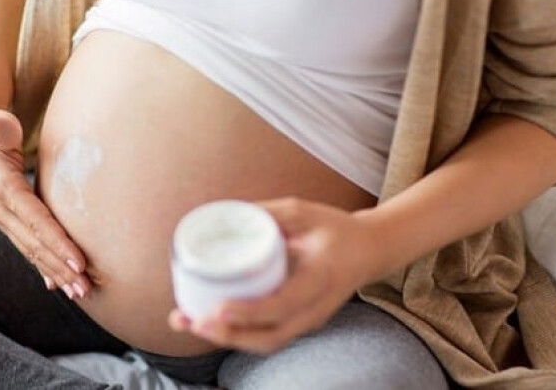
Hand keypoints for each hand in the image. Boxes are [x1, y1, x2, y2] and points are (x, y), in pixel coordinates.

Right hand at [0, 108, 91, 299]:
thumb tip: (1, 125)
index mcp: (1, 188)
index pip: (34, 219)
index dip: (56, 241)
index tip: (79, 261)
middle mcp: (0, 210)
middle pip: (35, 243)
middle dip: (60, 267)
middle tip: (86, 287)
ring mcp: (4, 219)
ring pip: (32, 251)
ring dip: (56, 273)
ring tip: (80, 292)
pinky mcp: (10, 223)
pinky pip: (28, 248)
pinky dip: (45, 267)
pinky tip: (60, 285)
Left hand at [168, 197, 382, 353]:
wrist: (369, 251)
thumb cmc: (335, 228)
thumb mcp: (305, 211)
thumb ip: (268, 213)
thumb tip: (223, 213)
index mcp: (320, 278)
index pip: (283, 304)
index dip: (249, 311)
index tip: (218, 308)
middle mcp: (315, 308)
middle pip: (269, 337)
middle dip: (227, 335)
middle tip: (191, 320)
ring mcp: (308, 320)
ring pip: (265, 343)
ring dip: (224, 338)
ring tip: (185, 322)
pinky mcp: (298, 322)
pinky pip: (265, 337)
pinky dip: (234, 334)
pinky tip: (204, 322)